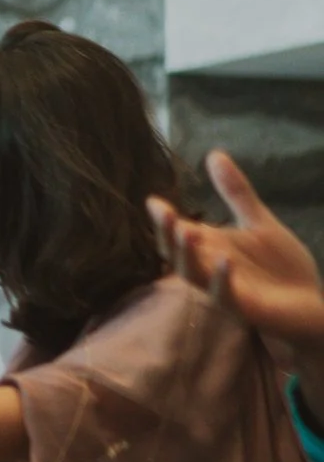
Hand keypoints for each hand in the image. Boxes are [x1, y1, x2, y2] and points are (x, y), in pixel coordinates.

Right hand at [153, 151, 323, 348]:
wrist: (309, 306)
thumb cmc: (281, 268)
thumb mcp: (259, 222)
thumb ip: (235, 192)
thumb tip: (214, 154)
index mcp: (211, 247)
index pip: (178, 231)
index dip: (164, 218)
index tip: (154, 200)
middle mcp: (209, 268)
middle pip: (176, 252)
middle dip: (168, 234)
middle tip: (163, 212)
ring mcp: (223, 289)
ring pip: (192, 274)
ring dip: (186, 254)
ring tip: (186, 230)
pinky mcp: (243, 307)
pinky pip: (225, 294)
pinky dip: (221, 279)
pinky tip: (224, 260)